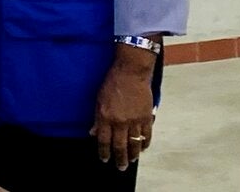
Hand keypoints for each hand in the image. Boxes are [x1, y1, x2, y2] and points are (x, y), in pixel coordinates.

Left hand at [91, 48, 156, 170]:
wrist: (131, 72)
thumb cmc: (112, 83)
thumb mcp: (98, 100)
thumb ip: (97, 118)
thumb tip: (93, 133)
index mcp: (106, 117)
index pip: (104, 140)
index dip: (104, 152)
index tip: (105, 159)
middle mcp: (120, 121)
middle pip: (120, 145)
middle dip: (120, 158)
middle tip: (120, 167)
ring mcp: (135, 120)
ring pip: (134, 143)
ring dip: (133, 154)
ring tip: (131, 161)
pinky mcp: (146, 117)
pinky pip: (146, 135)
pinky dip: (145, 143)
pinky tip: (143, 148)